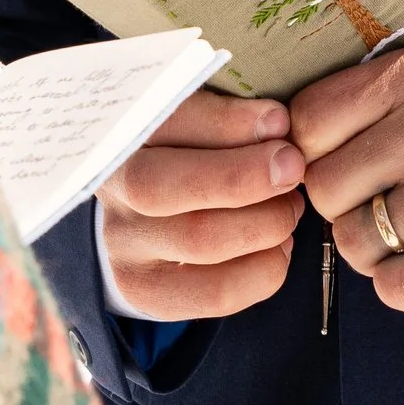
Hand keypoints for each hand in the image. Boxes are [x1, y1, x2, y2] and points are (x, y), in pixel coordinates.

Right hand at [100, 88, 307, 320]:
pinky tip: (279, 246)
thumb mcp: (202, 116)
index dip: (224, 123)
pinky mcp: (143, 289)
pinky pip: (213, 291)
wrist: (148, 210)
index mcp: (121, 127)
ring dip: (264, 222)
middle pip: (161, 188)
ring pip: (197, 241)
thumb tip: (276, 126)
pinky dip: (263, 269)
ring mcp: (121, 242)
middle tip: (293, 167)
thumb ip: (230, 113)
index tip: (279, 122)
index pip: (158, 123)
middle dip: (242, 178)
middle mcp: (110, 187)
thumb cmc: (191, 147)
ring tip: (291, 206)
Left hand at [292, 45, 403, 321]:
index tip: (353, 164)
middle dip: (345, 208)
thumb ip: (353, 103)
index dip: (314, 157)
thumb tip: (263, 133)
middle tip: (395, 204)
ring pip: (352, 239)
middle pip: (322, 185)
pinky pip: (390, 285)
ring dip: (376, 251)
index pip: (307, 120)